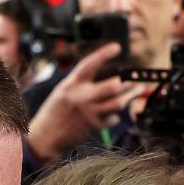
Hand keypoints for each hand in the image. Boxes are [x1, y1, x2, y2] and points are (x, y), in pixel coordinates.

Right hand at [25, 45, 148, 164]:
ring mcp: (88, 112)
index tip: (117, 47)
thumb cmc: (54, 112)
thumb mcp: (62, 91)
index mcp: (71, 84)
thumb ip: (81, 84)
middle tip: (136, 77)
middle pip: (112, 85)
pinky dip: (116, 115)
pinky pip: (112, 118)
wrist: (45, 137)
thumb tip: (104, 77)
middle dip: (128, 81)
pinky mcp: (93, 126)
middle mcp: (81, 96)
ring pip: (118, 102)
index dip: (103, 54)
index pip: (89, 64)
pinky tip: (115, 113)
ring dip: (130, 95)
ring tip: (138, 89)